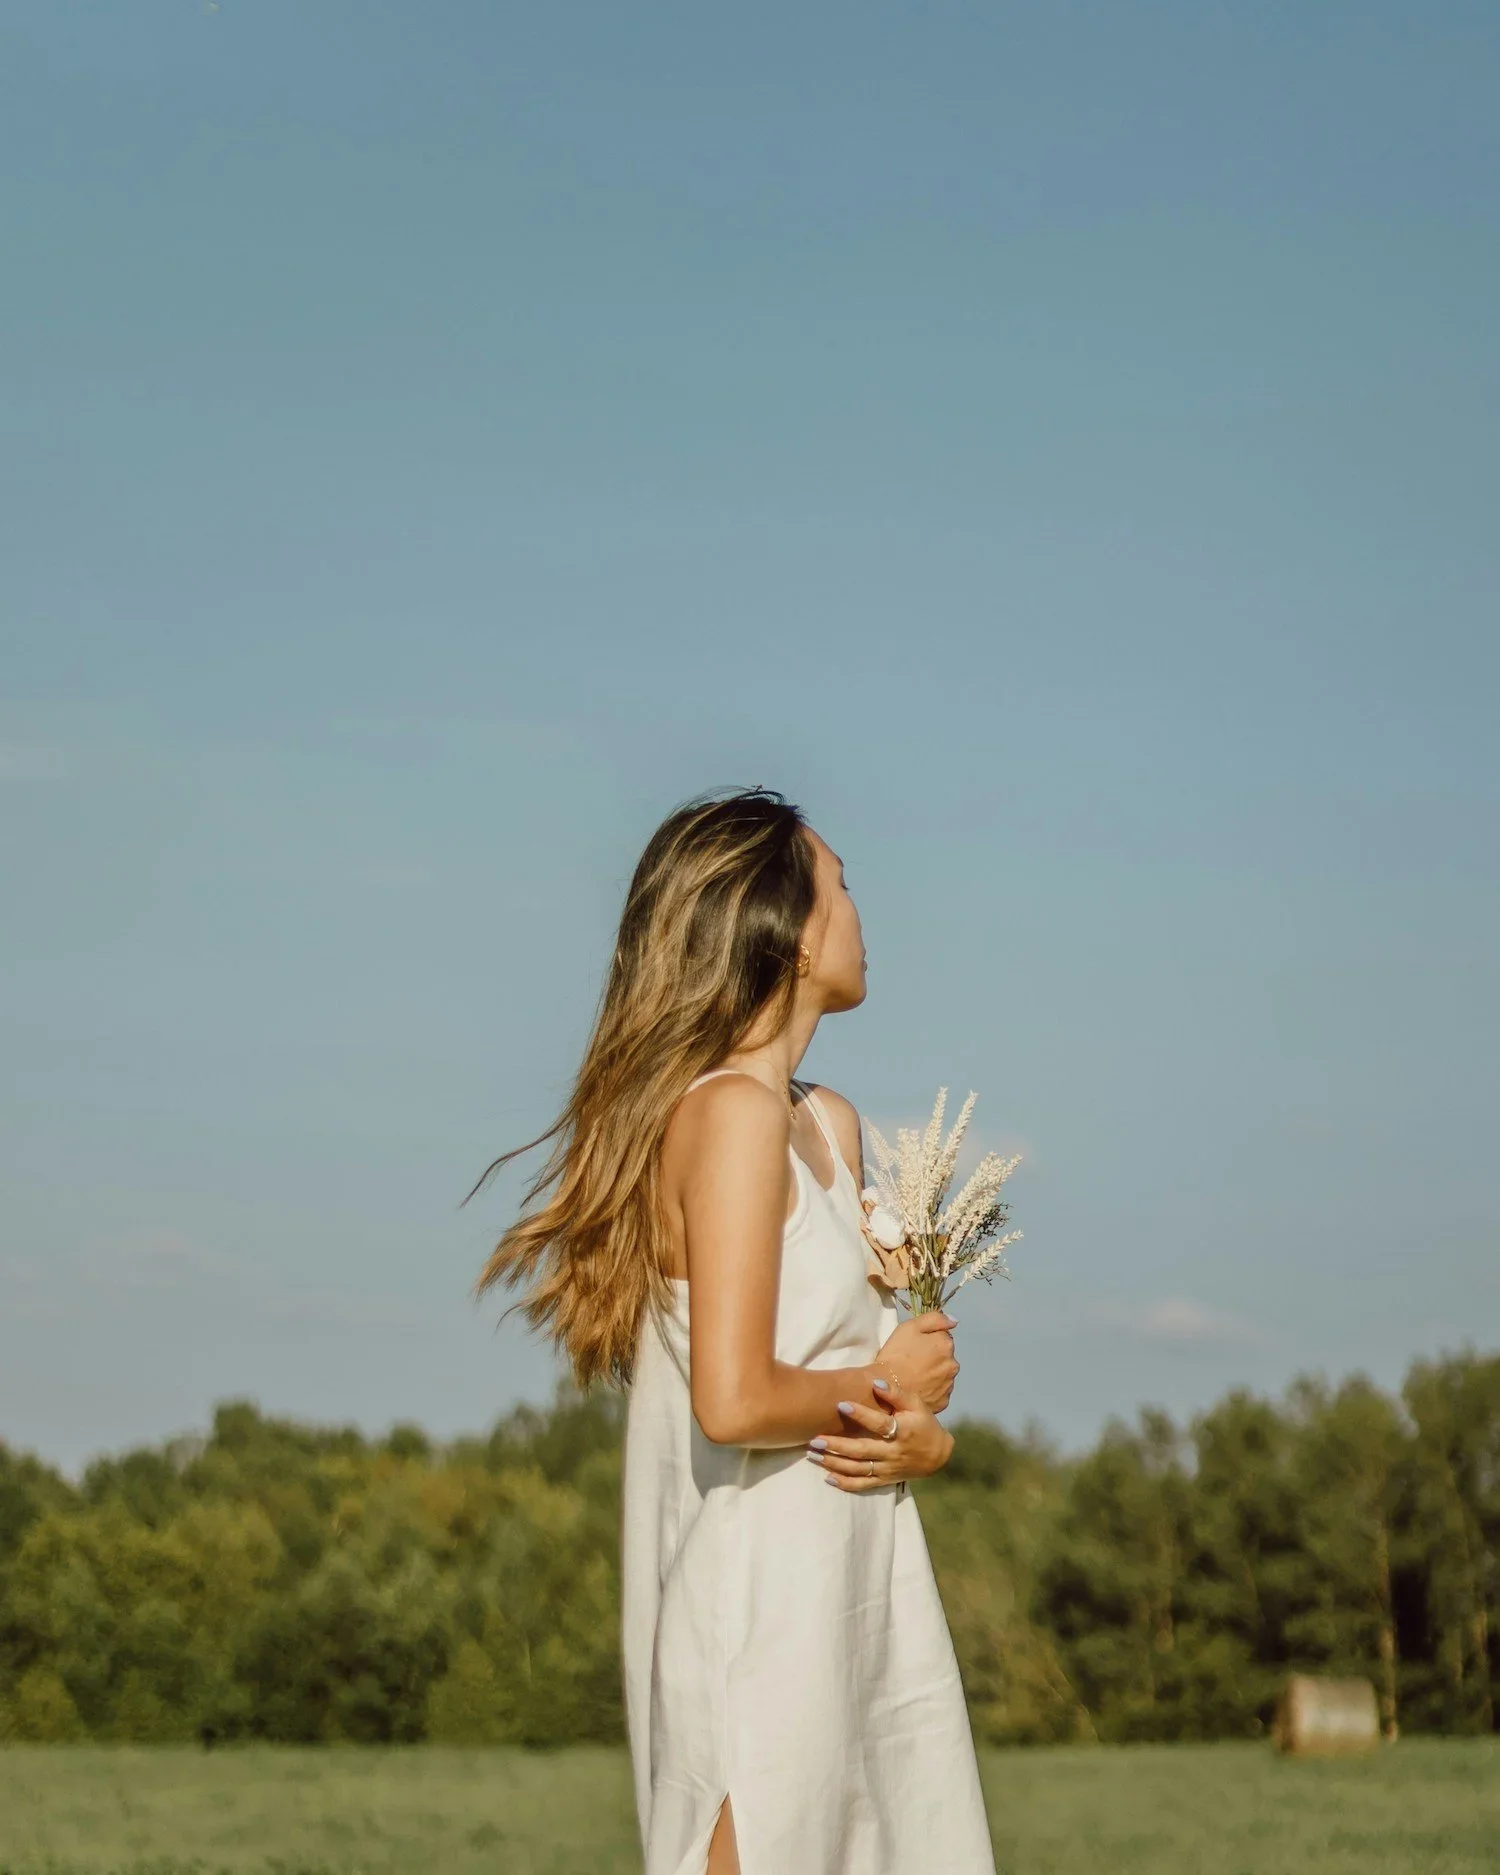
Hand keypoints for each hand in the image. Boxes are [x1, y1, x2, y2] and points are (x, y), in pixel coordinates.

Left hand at [807, 1378, 954, 1491]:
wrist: (938, 1455)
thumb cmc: (924, 1424)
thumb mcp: (916, 1405)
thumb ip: (896, 1393)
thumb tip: (875, 1383)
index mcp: (903, 1432)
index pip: (879, 1423)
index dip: (860, 1414)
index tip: (840, 1404)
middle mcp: (893, 1453)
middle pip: (862, 1451)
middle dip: (836, 1446)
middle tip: (814, 1440)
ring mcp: (887, 1469)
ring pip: (858, 1469)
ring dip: (834, 1463)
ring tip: (813, 1456)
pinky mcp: (884, 1480)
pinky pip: (863, 1485)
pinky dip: (845, 1483)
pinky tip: (827, 1477)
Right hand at [871, 1311, 957, 1412]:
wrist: (887, 1386)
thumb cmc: (896, 1354)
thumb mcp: (909, 1327)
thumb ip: (934, 1319)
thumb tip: (954, 1320)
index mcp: (946, 1344)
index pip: (942, 1337)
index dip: (928, 1340)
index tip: (914, 1347)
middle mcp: (953, 1364)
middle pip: (945, 1356)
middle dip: (933, 1357)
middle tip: (913, 1361)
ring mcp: (949, 1385)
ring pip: (943, 1374)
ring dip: (934, 1373)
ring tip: (914, 1376)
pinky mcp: (943, 1401)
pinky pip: (939, 1391)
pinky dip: (932, 1389)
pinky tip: (917, 1388)